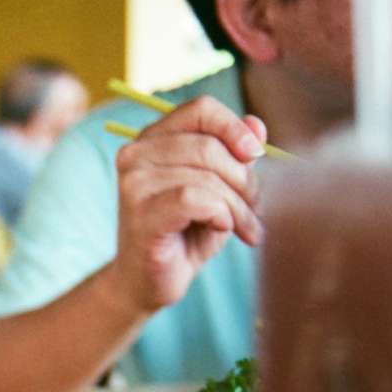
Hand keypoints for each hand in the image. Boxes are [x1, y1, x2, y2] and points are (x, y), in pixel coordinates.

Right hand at [108, 96, 267, 312]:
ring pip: (206, 177)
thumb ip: (234, 156)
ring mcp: (133, 184)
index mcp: (152, 139)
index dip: (235, 127)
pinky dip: (219, 214)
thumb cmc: (184, 234)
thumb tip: (257, 126)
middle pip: (210, 147)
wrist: (147, 283)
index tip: (256, 155)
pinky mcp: (141, 214)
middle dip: (245, 181)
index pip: (200, 109)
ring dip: (238, 206)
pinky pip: (194, 200)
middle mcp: (135, 155)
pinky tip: (221, 228)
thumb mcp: (218, 190)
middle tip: (257, 210)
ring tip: (246, 229)